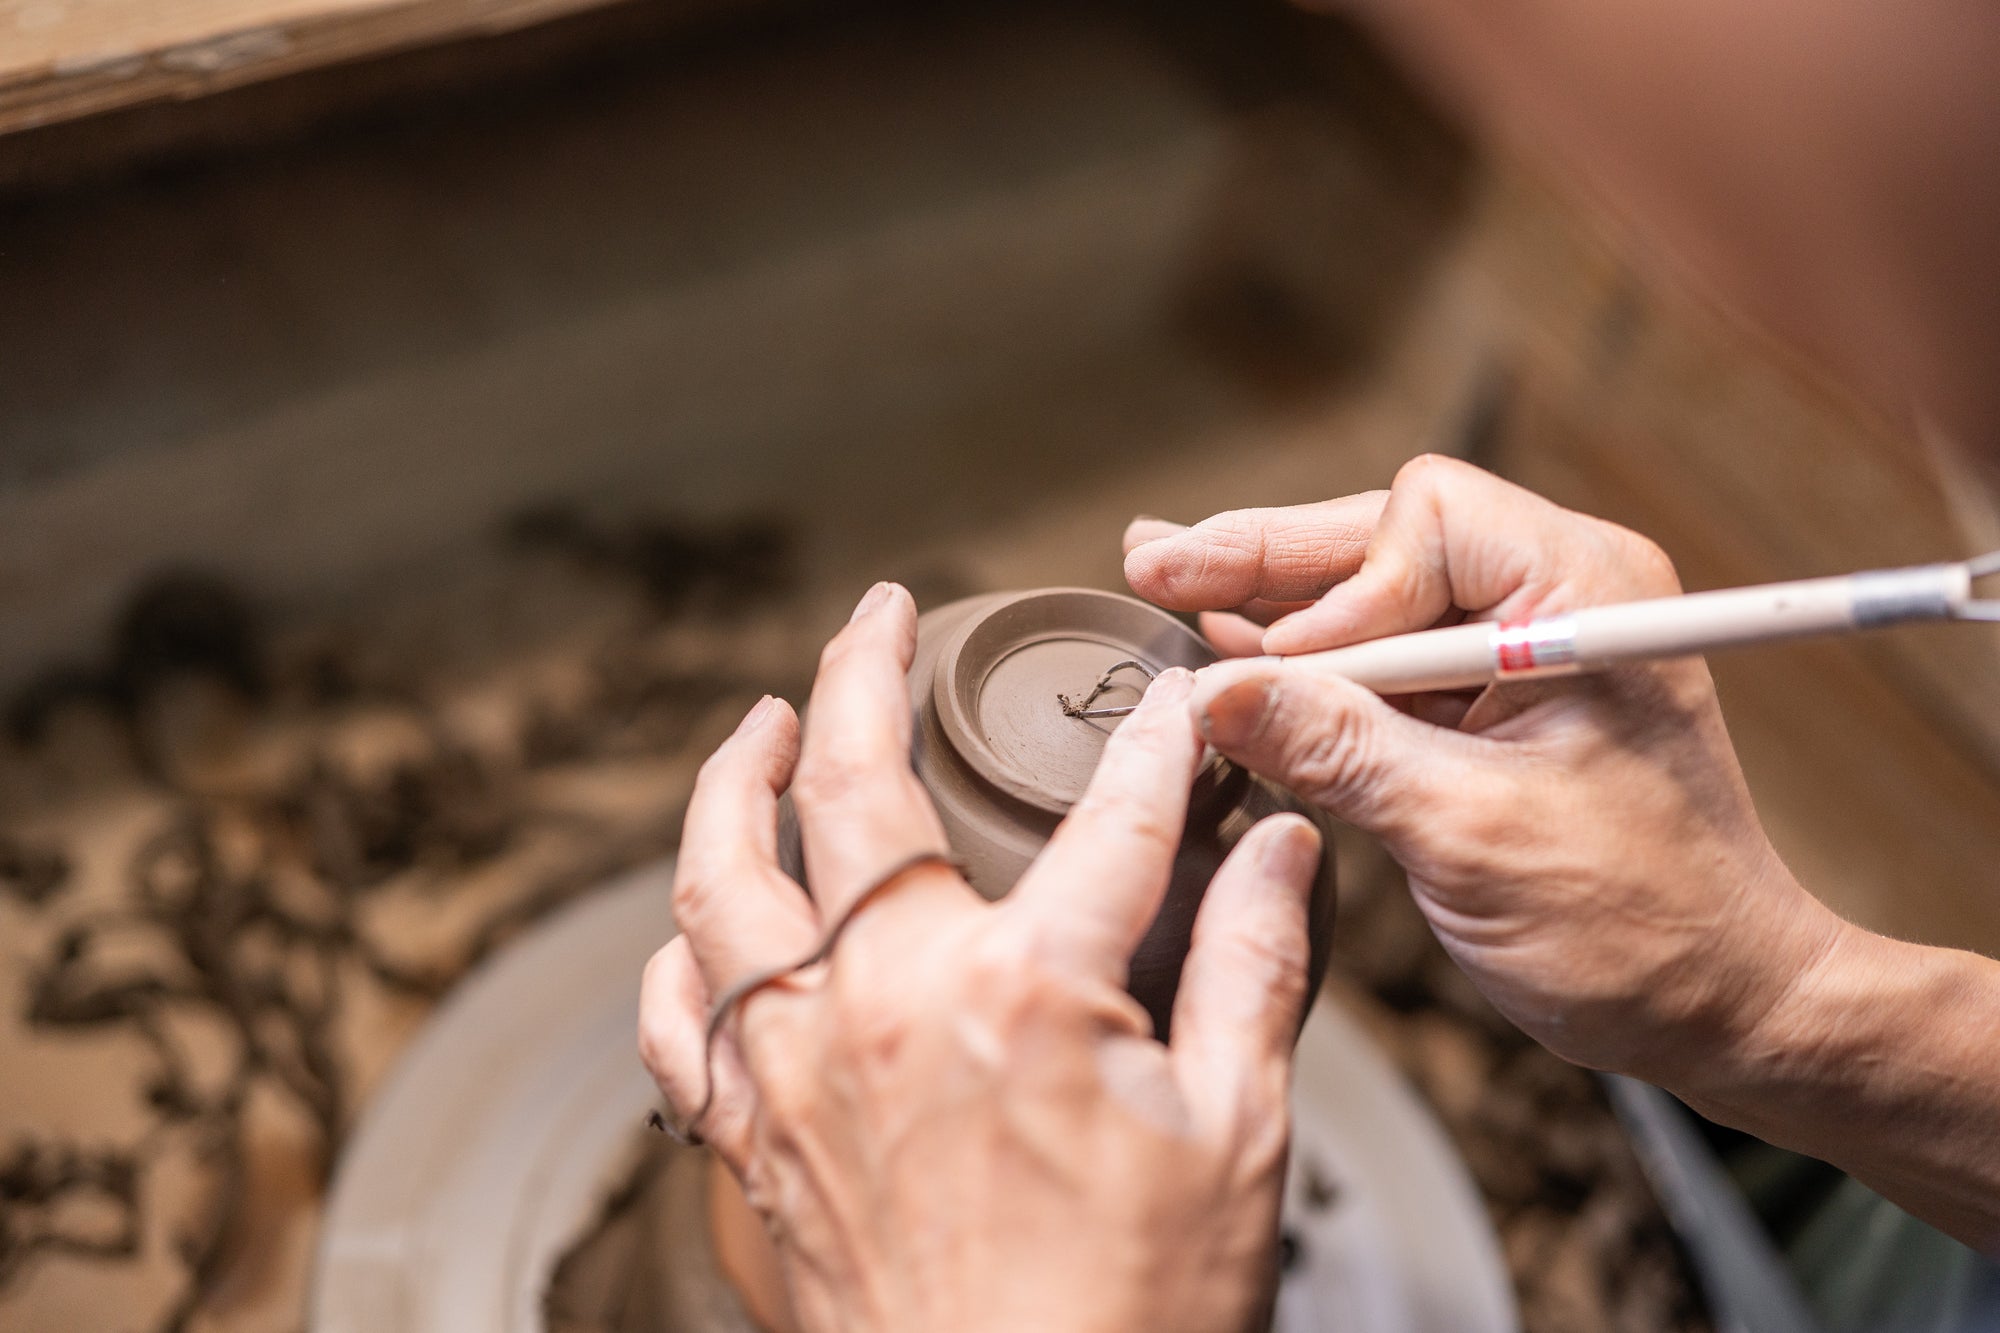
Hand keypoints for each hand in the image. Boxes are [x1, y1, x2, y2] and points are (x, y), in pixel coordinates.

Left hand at [638, 582, 1322, 1332]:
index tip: (1170, 702)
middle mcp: (884, 1007)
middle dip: (861, 673)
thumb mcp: (1237, 1138)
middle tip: (876, 616)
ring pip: (719, 882)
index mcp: (1024, 994)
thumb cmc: (1131, 1318)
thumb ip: (1256, 972)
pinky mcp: (751, 1144)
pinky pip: (675, 1021)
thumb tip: (1284, 852)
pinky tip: (697, 924)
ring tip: (761, 725)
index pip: (1106, 817)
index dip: (1150, 743)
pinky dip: (675, 955)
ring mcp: (796, 1072)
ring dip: (732, 781)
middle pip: (853, 790)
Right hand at [1124, 456, 1845, 1086]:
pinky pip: (1387, 662)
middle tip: (1154, 558)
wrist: (1719, 1005)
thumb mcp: (1470, 834)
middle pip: (1381, 540)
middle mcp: (1556, 597)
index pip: (1424, 521)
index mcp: (1584, 594)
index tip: (1288, 675)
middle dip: (1268, 560)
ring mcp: (1525, 650)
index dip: (1339, 591)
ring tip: (1167, 582)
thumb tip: (1212, 691)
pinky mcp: (1496, 706)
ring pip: (1373, 595)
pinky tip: (1230, 650)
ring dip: (1274, 605)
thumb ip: (1340, 751)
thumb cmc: (1637, 927)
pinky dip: (1309, 666)